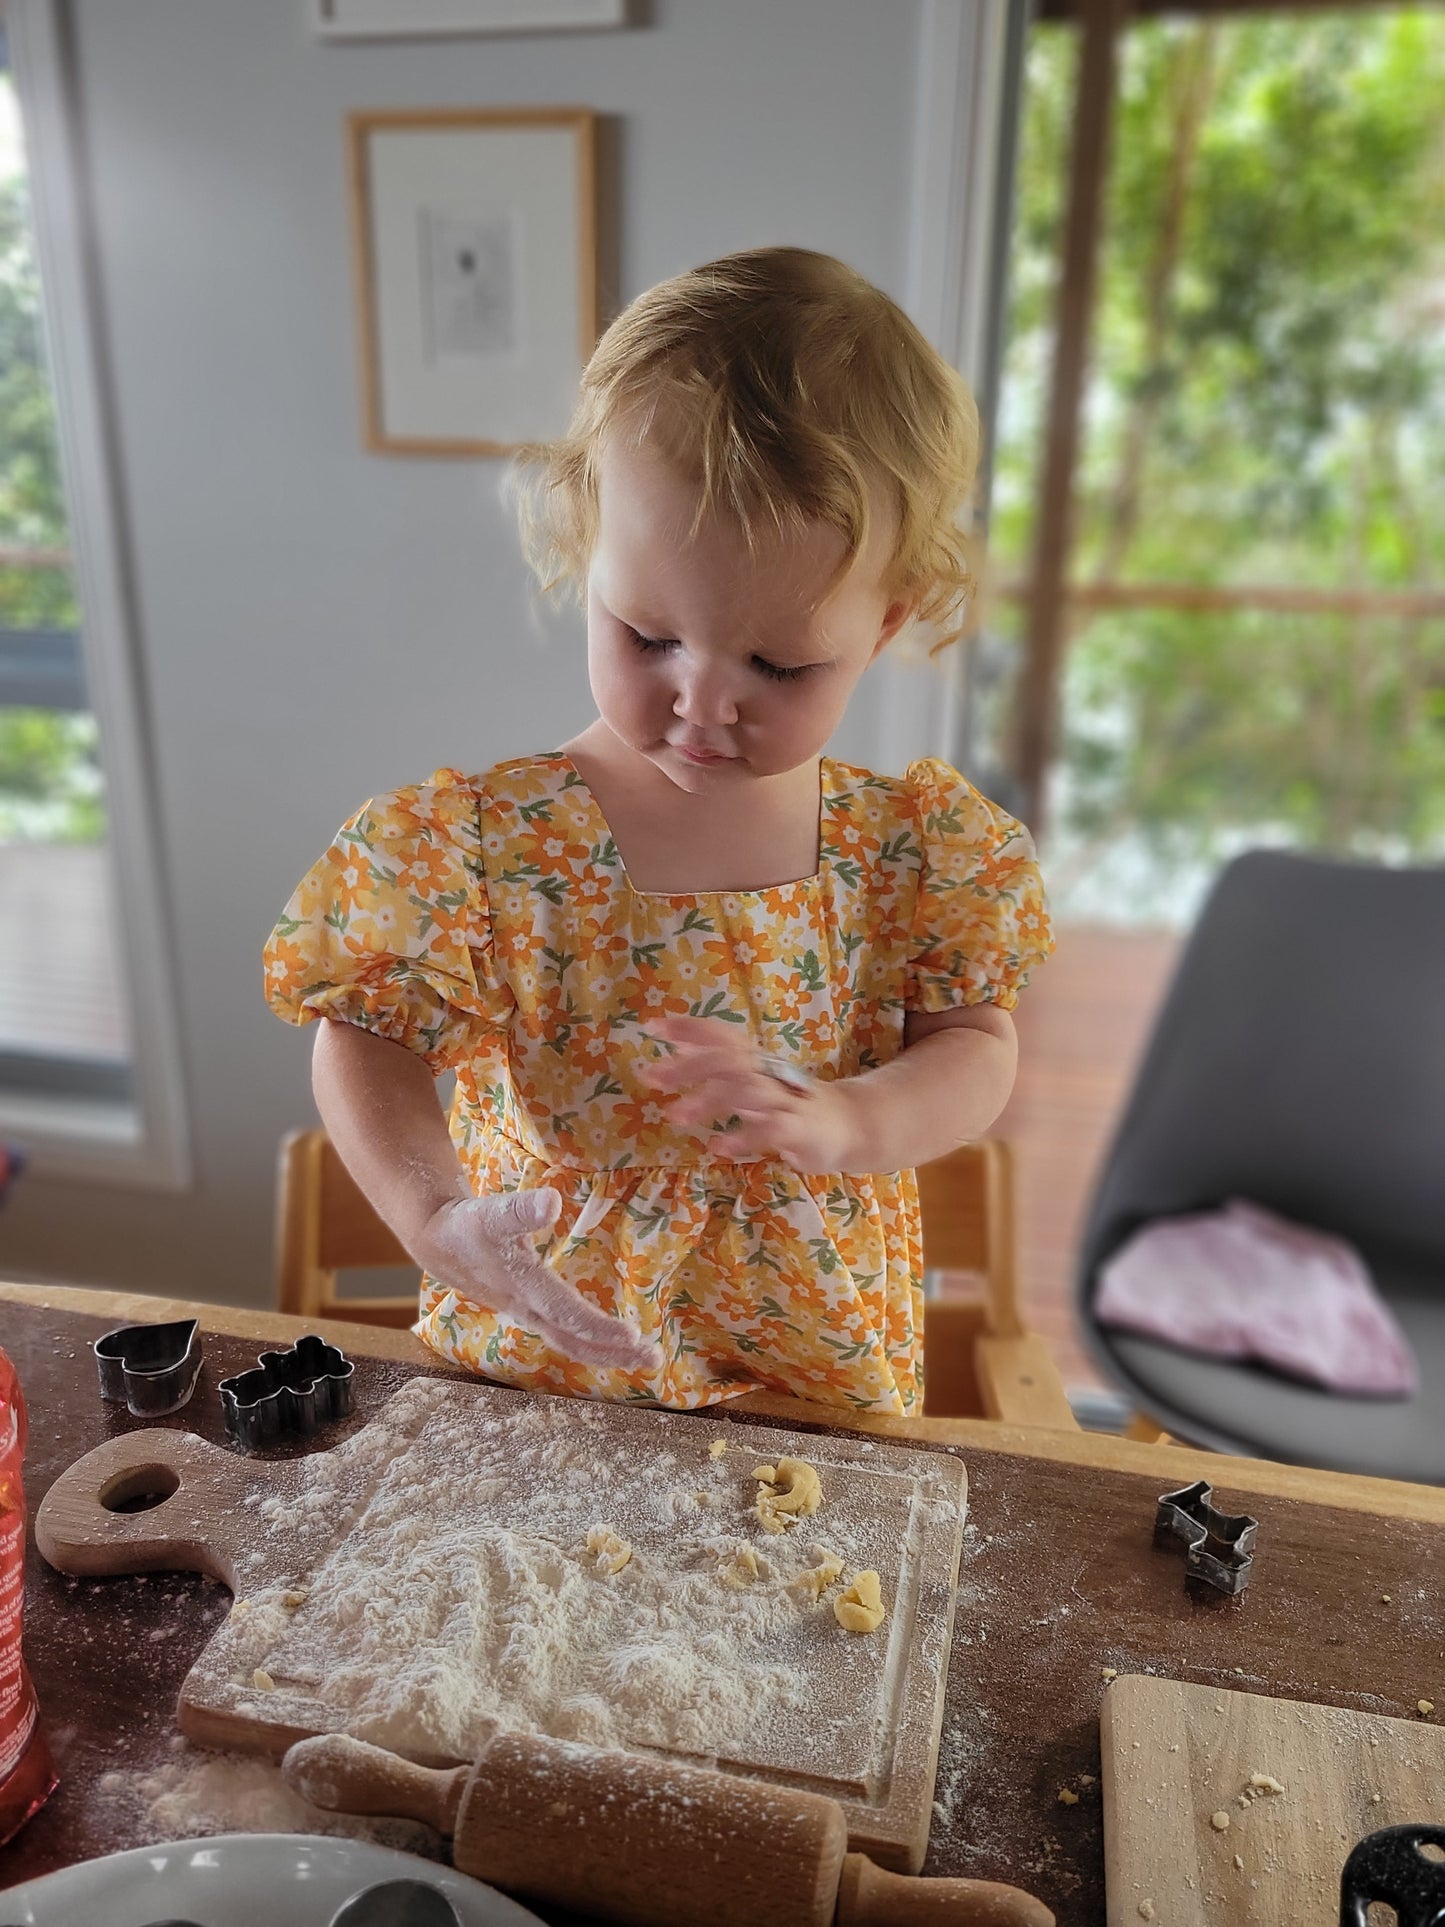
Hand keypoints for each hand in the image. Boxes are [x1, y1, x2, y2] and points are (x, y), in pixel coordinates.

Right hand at [414, 1188, 660, 1372]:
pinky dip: (591, 1342)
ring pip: (571, 1342)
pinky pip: (565, 1334)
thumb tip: (552, 1201)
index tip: (633, 1334)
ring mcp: (530, 1314)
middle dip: (613, 1352)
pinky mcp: (530, 1310)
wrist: (439, 1243)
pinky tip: (612, 1342)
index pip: (567, 1315)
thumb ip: (520, 1209)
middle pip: (574, 1341)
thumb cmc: (468, 1227)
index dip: (598, 1327)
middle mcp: (530, 1309)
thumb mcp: (490, 1213)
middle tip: (653, 1357)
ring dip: (607, 1352)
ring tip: (643, 1356)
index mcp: (525, 1288)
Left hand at [644, 1016, 863, 1174]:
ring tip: (674, 1116)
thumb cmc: (793, 1103)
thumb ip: (720, 1065)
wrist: (851, 1125)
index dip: (690, 1028)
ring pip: (748, 1089)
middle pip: (730, 1060)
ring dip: (708, 1101)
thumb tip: (677, 1047)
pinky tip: (718, 1148)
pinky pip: (771, 1130)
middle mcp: (772, 1074)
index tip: (652, 1026)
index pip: (724, 1036)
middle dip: (689, 1066)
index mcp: (759, 1060)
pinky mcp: (802, 1130)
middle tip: (650, 1077)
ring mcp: (788, 1101)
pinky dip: (743, 1137)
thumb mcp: (755, 1080)